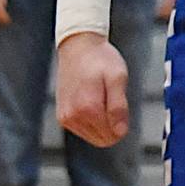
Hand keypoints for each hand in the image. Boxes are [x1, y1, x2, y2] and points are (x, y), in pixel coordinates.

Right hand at [56, 31, 129, 147]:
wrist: (78, 46)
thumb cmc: (100, 59)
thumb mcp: (118, 77)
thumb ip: (119, 107)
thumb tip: (120, 132)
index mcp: (88, 108)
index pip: (112, 136)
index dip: (122, 122)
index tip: (121, 102)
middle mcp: (73, 117)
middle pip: (102, 139)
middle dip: (112, 124)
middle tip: (111, 97)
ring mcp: (65, 118)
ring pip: (92, 136)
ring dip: (101, 121)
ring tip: (101, 95)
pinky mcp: (62, 116)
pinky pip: (82, 130)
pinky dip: (91, 119)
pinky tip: (91, 98)